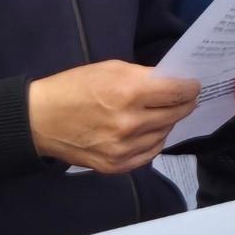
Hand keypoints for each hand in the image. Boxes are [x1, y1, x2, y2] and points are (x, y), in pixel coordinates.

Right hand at [28, 61, 199, 173]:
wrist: (39, 120)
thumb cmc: (76, 87)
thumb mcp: (113, 69)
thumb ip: (146, 76)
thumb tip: (173, 83)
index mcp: (130, 92)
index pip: (178, 92)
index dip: (191, 87)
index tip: (194, 85)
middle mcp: (130, 123)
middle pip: (176, 114)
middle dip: (185, 103)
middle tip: (186, 98)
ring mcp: (122, 148)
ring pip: (164, 134)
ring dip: (168, 122)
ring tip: (164, 113)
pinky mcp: (114, 166)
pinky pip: (149, 154)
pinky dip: (154, 141)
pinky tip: (150, 131)